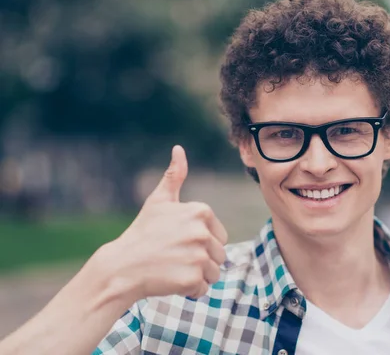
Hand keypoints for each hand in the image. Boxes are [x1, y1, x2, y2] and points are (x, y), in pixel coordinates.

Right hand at [100, 145, 227, 300]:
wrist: (121, 266)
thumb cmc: (142, 233)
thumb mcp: (158, 201)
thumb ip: (174, 176)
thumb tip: (178, 149)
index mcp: (200, 211)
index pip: (220, 236)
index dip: (201, 243)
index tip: (179, 242)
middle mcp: (202, 231)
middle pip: (219, 255)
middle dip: (200, 260)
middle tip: (174, 257)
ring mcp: (198, 255)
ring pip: (214, 273)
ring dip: (197, 276)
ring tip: (173, 268)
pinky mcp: (192, 278)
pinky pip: (203, 289)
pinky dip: (190, 290)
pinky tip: (171, 281)